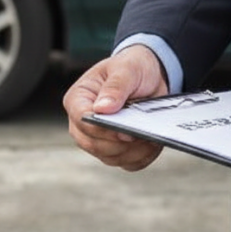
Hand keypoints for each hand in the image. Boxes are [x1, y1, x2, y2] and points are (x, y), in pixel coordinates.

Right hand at [63, 45, 167, 170]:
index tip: (125, 131)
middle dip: (119, 144)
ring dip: (133, 152)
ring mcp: (98, 139)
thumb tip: (102, 109)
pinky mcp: (116, 149)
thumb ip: (115, 87)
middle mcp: (83, 123)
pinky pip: (127, 163)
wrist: (150, 76)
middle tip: (141, 134)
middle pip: (93, 145)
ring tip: (150, 137)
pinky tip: (152, 143)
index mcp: (78, 99)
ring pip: (110, 157)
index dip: (102, 129)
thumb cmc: (132, 68)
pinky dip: (142, 157)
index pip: (82, 120)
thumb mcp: (126, 69)